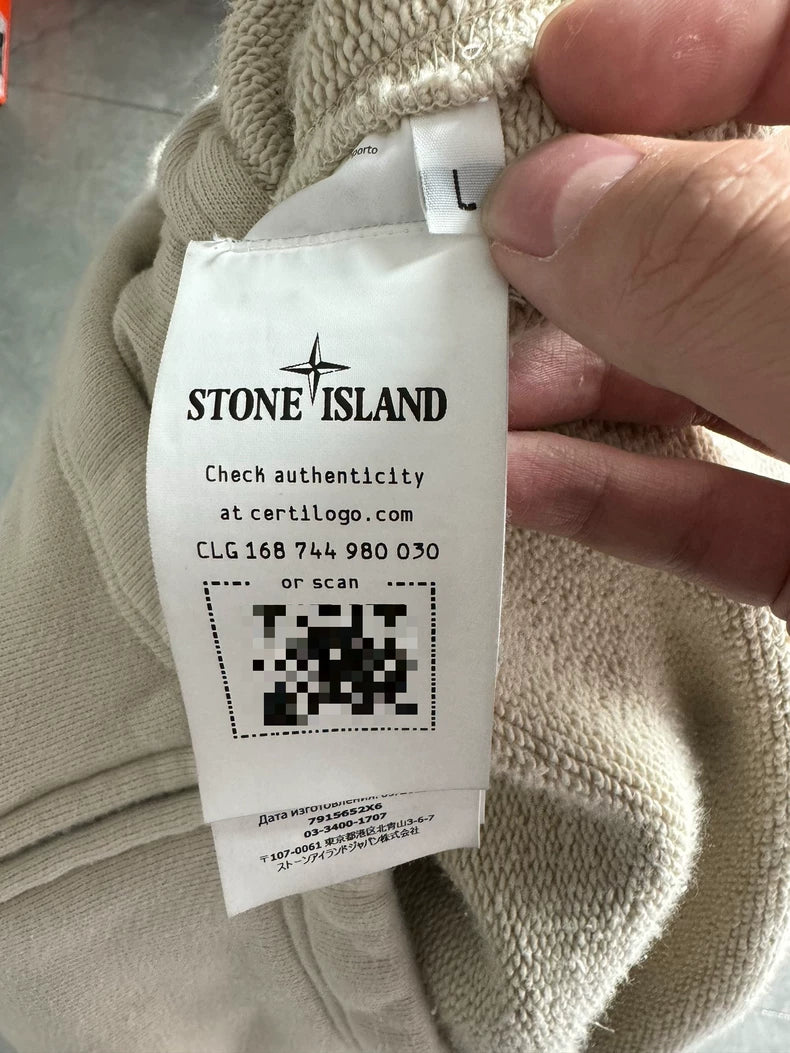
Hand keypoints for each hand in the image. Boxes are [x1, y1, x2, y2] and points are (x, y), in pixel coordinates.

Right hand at [483, 0, 789, 621]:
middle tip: (461, 268)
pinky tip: (518, 487)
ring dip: (573, 385)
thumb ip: (703, 255)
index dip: (674, 42)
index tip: (552, 79)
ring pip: (708, 381)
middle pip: (716, 237)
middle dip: (577, 247)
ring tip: (461, 394)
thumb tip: (540, 207)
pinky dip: (620, 499)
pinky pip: (723, 513)